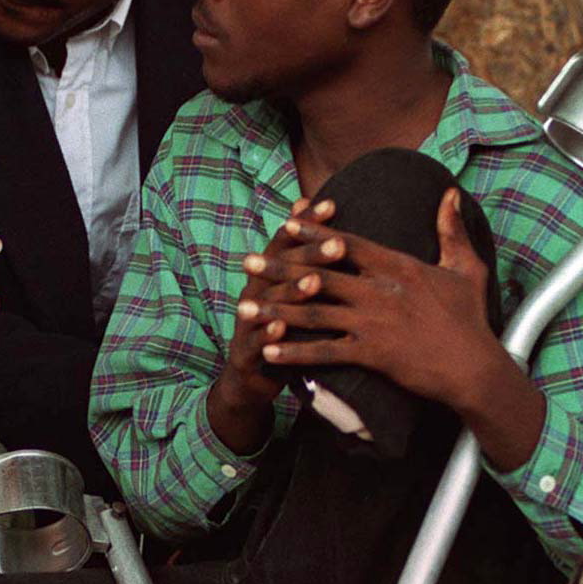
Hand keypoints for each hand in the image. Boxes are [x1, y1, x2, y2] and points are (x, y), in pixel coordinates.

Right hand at [205, 197, 325, 454]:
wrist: (250, 377)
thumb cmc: (283, 329)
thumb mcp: (291, 291)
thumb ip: (303, 256)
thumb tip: (316, 212)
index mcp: (270, 275)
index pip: (289, 241)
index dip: (306, 223)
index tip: (332, 205)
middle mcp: (256, 292)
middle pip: (281, 267)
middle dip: (308, 254)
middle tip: (337, 244)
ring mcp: (247, 322)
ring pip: (269, 302)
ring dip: (291, 292)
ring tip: (314, 282)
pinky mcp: (245, 353)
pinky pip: (256, 342)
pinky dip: (268, 334)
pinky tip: (281, 327)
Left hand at [247, 188, 497, 409]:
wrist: (474, 367)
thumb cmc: (470, 319)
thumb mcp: (466, 267)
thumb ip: (451, 229)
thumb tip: (450, 192)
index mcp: (397, 266)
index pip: (347, 243)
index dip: (314, 232)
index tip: (286, 223)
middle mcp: (378, 290)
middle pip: (318, 273)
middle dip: (279, 268)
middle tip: (247, 262)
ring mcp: (372, 322)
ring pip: (313, 313)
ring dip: (274, 311)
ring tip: (243, 309)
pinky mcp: (371, 354)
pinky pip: (324, 352)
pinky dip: (295, 352)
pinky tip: (269, 351)